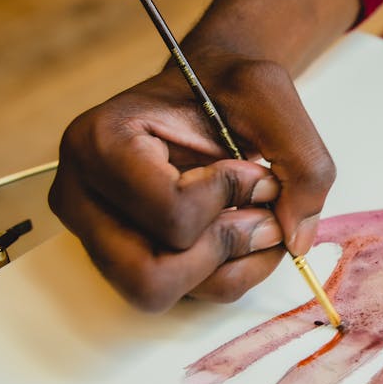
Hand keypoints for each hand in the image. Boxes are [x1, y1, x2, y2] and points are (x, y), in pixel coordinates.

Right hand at [50, 0, 358, 311]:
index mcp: (100, 144)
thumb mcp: (270, 97)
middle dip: (222, 248)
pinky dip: (230, 271)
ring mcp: (95, 235)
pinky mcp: (123, 258)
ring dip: (232, 262)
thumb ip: (301, 160)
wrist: (206, 90)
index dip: (230, 197)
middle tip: (260, 209)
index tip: (251, 164)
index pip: (172, 214)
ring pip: (167, 294)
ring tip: (256, 215)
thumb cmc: (225, 88)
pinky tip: (244, 230)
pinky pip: (184, 295)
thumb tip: (295, 237)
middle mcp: (81, 197)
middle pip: (150, 276)